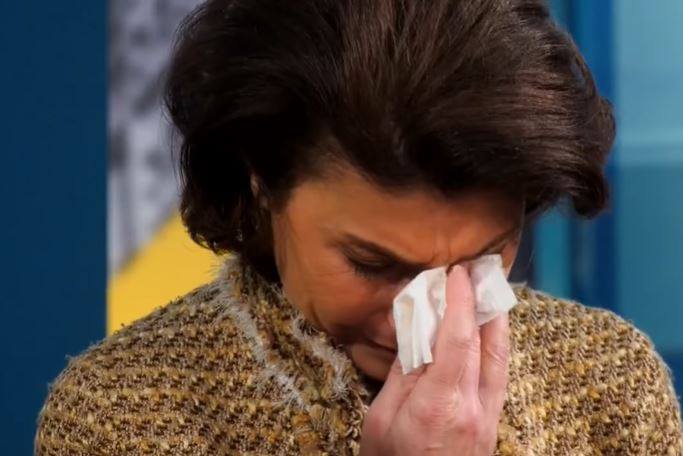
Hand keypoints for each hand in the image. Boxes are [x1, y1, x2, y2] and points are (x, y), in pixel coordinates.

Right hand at [359, 264, 509, 454]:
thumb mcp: (381, 420)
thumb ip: (402, 375)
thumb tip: (416, 335)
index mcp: (439, 404)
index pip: (457, 339)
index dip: (459, 301)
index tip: (457, 273)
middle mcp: (474, 408)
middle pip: (487, 344)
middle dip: (483, 303)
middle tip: (478, 273)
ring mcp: (488, 418)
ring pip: (501, 358)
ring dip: (496, 322)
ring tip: (488, 294)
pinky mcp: (492, 425)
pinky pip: (498, 375)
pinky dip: (494, 346)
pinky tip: (486, 334)